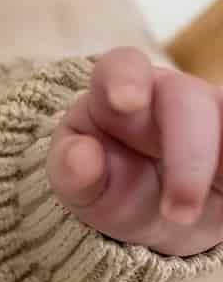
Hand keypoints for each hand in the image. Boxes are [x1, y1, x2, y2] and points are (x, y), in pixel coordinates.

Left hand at [47, 47, 222, 255]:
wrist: (162, 216)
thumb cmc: (114, 188)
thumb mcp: (85, 191)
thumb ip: (72, 173)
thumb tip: (81, 154)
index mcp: (115, 94)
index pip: (121, 66)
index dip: (125, 77)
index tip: (126, 102)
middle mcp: (170, 93)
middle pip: (188, 101)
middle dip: (188, 157)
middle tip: (179, 213)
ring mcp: (214, 111)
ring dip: (221, 163)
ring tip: (197, 214)